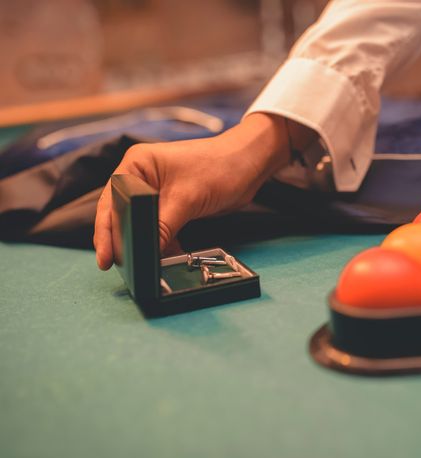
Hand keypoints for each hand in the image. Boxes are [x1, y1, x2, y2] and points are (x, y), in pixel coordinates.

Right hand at [94, 113, 314, 269]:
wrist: (250, 165)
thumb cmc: (219, 168)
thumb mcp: (186, 199)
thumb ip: (161, 227)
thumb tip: (144, 254)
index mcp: (136, 165)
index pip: (112, 202)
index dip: (107, 231)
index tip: (107, 257)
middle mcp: (141, 176)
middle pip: (122, 215)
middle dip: (123, 240)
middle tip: (119, 267)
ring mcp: (156, 191)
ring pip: (142, 225)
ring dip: (145, 244)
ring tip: (142, 266)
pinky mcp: (172, 205)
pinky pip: (159, 228)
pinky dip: (162, 243)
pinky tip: (166, 257)